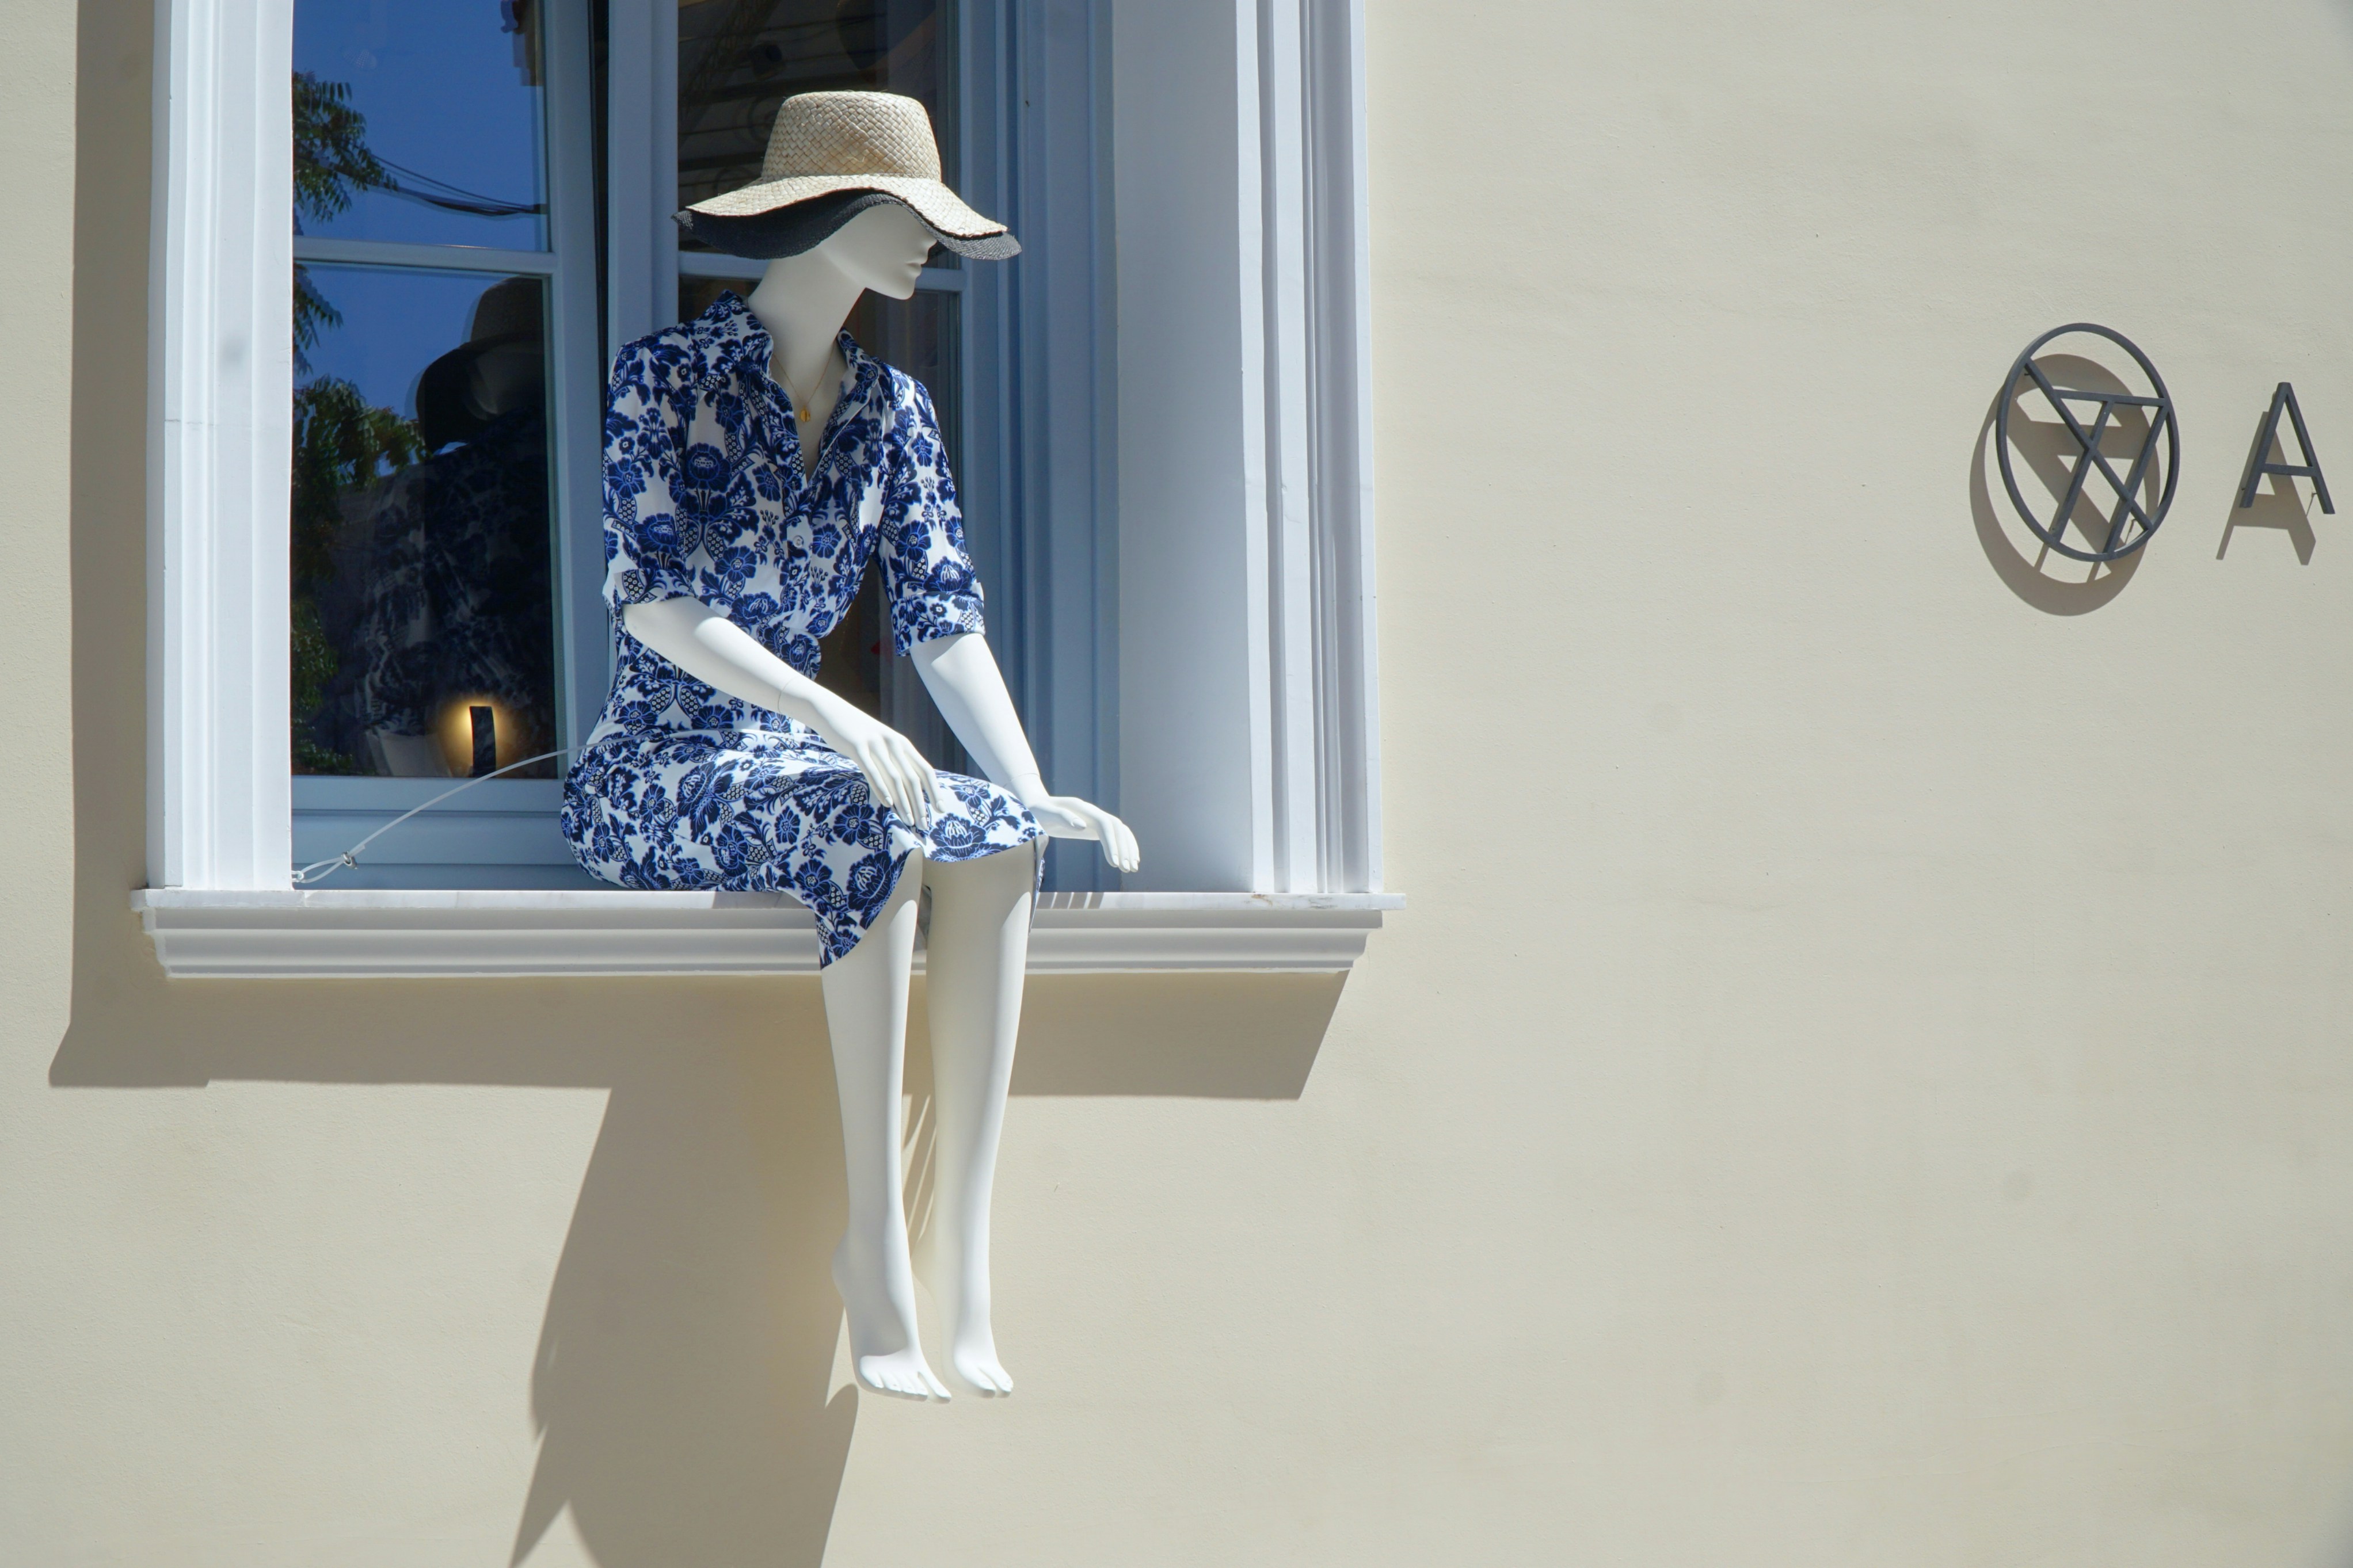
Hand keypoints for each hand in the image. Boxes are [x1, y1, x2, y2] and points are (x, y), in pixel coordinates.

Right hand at [806, 693, 949, 831]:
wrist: (833, 711)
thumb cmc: (859, 734)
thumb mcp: (882, 744)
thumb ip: (896, 761)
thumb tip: (909, 788)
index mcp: (903, 744)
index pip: (925, 770)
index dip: (935, 791)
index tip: (941, 810)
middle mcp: (893, 743)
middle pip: (913, 778)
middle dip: (920, 804)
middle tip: (923, 825)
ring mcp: (876, 744)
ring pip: (895, 778)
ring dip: (903, 802)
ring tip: (908, 820)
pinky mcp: (857, 746)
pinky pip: (872, 771)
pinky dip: (881, 788)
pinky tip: (888, 804)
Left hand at [1022, 795, 1139, 873]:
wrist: (1037, 806)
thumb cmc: (1038, 811)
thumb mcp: (1045, 814)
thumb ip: (1063, 818)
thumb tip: (1082, 826)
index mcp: (1082, 808)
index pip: (1105, 824)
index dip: (1112, 843)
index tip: (1114, 862)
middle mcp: (1093, 812)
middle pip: (1117, 828)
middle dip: (1124, 848)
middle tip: (1127, 869)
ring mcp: (1095, 819)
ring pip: (1120, 831)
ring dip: (1128, 849)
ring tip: (1132, 868)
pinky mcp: (1094, 828)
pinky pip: (1114, 836)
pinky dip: (1124, 847)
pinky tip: (1128, 860)